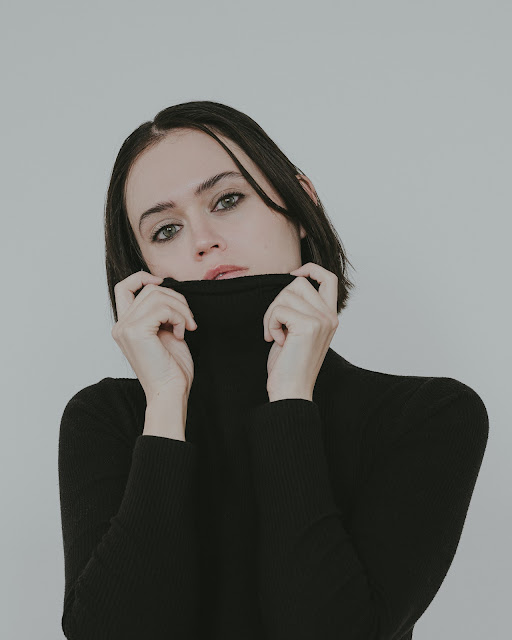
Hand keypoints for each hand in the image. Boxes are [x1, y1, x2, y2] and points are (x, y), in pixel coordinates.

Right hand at [111, 270, 197, 402]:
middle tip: (190, 320)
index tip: (163, 282)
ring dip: (181, 309)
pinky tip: (181, 334)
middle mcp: (120, 325)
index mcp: (125, 325)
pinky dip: (179, 317)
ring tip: (187, 327)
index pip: (123, 287)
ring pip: (158, 295)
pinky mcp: (136, 331)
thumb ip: (161, 312)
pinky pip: (163, 308)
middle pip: (150, 289)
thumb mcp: (165, 333)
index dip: (143, 277)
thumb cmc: (171, 368)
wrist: (170, 392)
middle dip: (177, 299)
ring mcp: (125, 328)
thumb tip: (169, 289)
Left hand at [263, 262, 338, 401]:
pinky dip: (270, 324)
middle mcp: (330, 317)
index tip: (293, 274)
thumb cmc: (290, 364)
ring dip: (272, 314)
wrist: (291, 391)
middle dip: (278, 301)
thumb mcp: (298, 331)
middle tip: (276, 326)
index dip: (310, 269)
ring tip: (276, 335)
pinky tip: (276, 340)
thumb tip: (290, 284)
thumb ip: (301, 309)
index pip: (328, 278)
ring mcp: (321, 320)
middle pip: (298, 283)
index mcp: (330, 317)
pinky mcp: (308, 326)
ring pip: (286, 295)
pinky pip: (279, 309)